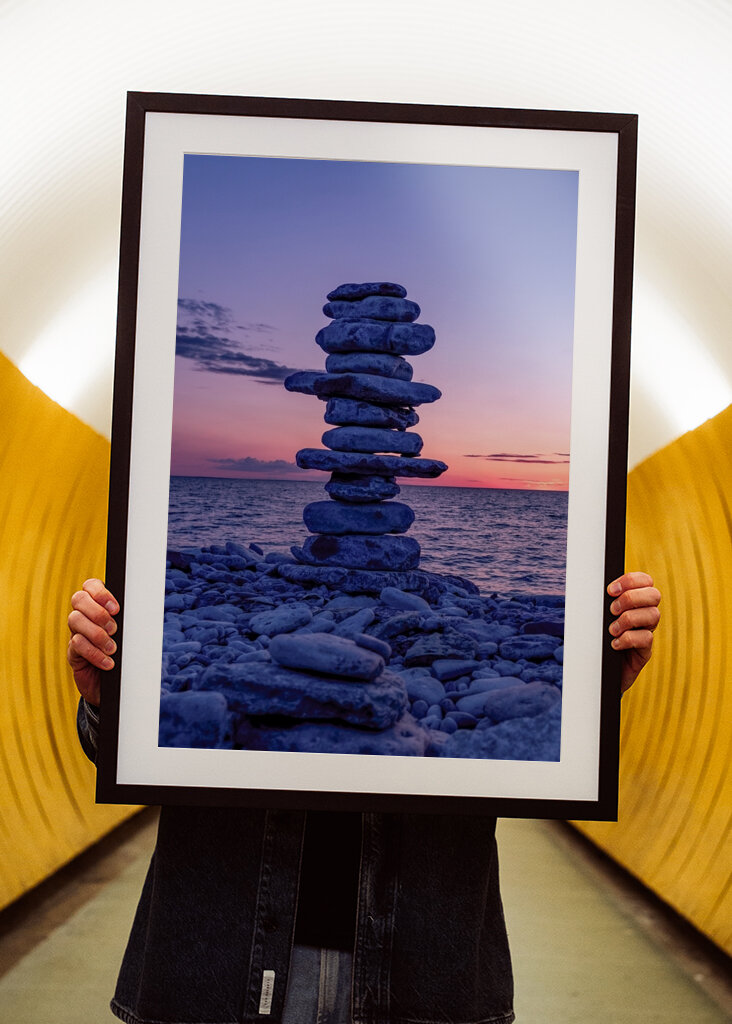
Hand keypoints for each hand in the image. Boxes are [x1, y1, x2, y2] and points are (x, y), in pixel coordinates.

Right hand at [67, 579, 119, 705]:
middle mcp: (84, 616)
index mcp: (98, 605)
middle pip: (78, 599)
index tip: (116, 608)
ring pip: (75, 620)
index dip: (100, 592)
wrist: (116, 684)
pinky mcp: (73, 652)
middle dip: (98, 612)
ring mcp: (76, 632)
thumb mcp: (129, 634)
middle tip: (114, 629)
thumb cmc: (125, 654)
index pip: (90, 585)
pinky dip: (94, 653)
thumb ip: (130, 620)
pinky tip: (108, 662)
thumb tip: (142, 608)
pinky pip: (77, 644)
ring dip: (97, 634)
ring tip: (112, 648)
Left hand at [607, 571, 660, 692]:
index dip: (631, 580)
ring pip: (653, 615)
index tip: (610, 590)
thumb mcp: (598, 618)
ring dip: (628, 619)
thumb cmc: (597, 640)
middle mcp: (645, 615)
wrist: (597, 671)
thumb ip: (601, 602)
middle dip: (631, 598)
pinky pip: (646, 638)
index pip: (645, 581)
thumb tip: (590, 587)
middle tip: (612, 610)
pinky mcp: (645, 651)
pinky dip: (628, 639)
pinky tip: (614, 644)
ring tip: (612, 630)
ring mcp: (647, 632)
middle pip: (654, 595)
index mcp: (635, 602)